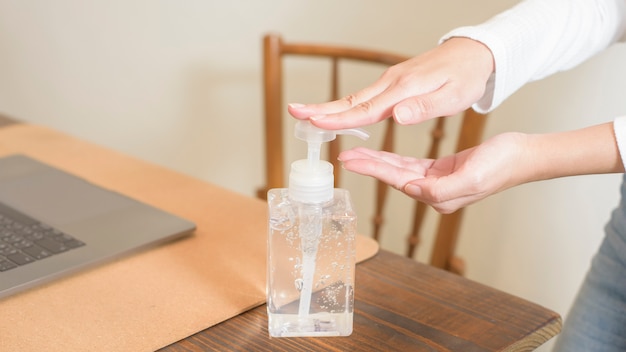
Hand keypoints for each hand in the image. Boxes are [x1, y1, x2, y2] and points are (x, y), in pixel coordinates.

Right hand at [288, 37, 493, 129]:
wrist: (473, 54)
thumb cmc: (465, 77)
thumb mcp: (453, 96)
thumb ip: (425, 107)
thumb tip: (396, 117)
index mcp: (403, 89)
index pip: (365, 109)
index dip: (337, 118)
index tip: (313, 121)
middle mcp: (392, 83)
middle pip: (351, 101)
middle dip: (321, 108)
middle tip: (294, 112)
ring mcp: (391, 81)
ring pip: (356, 99)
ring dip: (330, 108)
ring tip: (308, 115)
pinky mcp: (394, 83)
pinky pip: (366, 97)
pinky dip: (348, 106)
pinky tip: (340, 113)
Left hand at [338, 132, 527, 213]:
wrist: (523, 155)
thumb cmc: (502, 165)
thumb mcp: (472, 178)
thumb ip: (441, 190)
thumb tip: (412, 190)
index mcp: (439, 197)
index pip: (398, 181)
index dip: (372, 169)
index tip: (350, 161)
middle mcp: (435, 193)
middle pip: (393, 177)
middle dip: (368, 165)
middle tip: (344, 156)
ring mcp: (437, 183)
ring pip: (399, 170)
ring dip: (377, 161)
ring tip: (355, 154)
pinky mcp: (441, 171)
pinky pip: (411, 165)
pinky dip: (394, 158)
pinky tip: (380, 154)